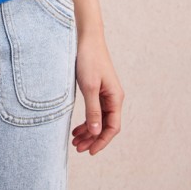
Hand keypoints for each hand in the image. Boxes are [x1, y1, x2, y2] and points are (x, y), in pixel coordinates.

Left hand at [72, 31, 124, 154]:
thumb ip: (92, 110)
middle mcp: (113, 97)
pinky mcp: (97, 88)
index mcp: (115, 98)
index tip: (90, 152)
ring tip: (74, 140)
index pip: (112, 127)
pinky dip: (86, 120)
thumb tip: (95, 132)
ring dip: (88, 131)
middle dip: (92, 139)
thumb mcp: (89, 86)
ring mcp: (105, 93)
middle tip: (77, 148)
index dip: (101, 141)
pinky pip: (94, 110)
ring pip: (99, 119)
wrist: (86, 38)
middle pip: (105, 125)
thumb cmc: (88, 59)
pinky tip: (76, 127)